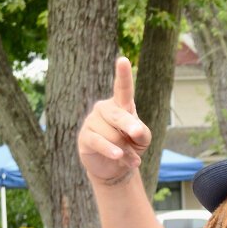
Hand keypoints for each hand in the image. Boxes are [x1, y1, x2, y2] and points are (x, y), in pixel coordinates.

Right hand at [78, 57, 151, 187]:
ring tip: (128, 157)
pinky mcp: (85, 136)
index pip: (123, 88)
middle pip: (119, 116)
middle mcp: (105, 109)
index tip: (123, 60)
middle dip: (129, 127)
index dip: (123, 74)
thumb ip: (141, 132)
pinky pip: (100, 142)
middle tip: (136, 134)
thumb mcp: (142, 139)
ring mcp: (92, 121)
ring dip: (125, 150)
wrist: (114, 167)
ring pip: (113, 135)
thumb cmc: (130, 146)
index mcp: (121, 105)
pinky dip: (112, 152)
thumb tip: (134, 131)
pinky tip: (119, 157)